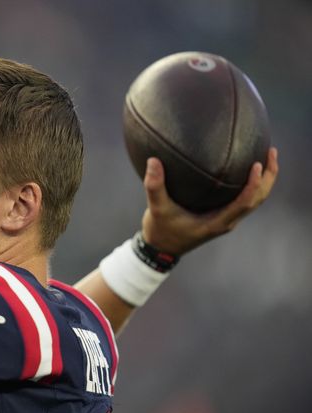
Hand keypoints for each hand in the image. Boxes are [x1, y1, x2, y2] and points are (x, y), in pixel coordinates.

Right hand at [140, 147, 278, 254]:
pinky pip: (245, 199)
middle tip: (271, 151)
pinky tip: (247, 168)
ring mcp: (227, 219)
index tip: (257, 164)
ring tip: (267, 156)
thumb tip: (153, 160)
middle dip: (268, 177)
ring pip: (255, 200)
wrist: (161, 249)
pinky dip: (253, 185)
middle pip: (258, 199)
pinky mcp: (223, 215)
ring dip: (264, 180)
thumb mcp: (157, 209)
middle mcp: (227, 221)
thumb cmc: (161, 231)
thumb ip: (154, 186)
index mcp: (217, 222)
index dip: (254, 184)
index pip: (244, 202)